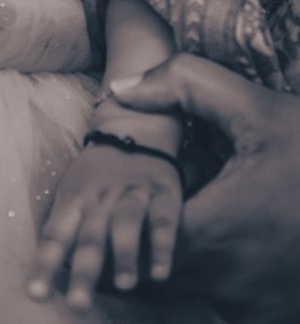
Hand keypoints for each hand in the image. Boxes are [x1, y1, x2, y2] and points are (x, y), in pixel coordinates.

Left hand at [27, 142, 180, 309]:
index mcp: (73, 200)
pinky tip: (160, 273)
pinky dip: (162, 247)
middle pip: (90, 236)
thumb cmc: (95, 176)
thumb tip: (47, 271)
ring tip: (124, 286)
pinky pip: (163, 222)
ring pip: (126, 224)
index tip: (35, 295)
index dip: (45, 265)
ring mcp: (132, 195)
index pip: (55, 235)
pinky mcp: (163, 196)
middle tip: (78, 304)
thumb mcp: (71, 192)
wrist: (134, 133)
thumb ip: (63, 228)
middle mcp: (100, 199)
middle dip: (84, 271)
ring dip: (124, 255)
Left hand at [109, 53, 299, 323]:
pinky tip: (224, 233)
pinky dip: (206, 268)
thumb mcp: (253, 106)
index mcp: (215, 232)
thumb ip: (182, 85)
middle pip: (152, 267)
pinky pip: (216, 295)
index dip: (121, 215)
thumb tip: (121, 89)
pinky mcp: (270, 314)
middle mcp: (228, 280)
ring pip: (183, 284)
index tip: (117, 194)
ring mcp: (249, 305)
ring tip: (187, 212)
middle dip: (139, 237)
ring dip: (172, 254)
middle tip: (138, 204)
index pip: (134, 239)